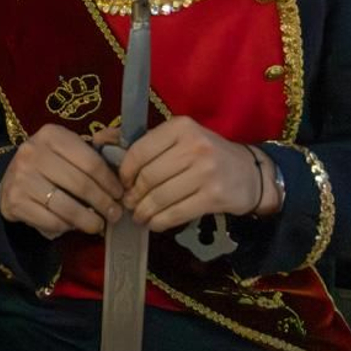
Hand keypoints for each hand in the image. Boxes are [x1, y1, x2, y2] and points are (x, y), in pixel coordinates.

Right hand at [0, 123, 123, 239]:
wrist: (9, 178)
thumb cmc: (48, 163)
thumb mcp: (67, 149)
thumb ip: (94, 152)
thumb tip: (123, 162)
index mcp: (51, 135)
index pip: (91, 161)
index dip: (110, 181)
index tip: (120, 194)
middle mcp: (33, 153)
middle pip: (80, 184)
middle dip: (104, 203)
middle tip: (115, 214)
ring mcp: (21, 178)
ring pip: (66, 207)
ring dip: (89, 220)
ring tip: (99, 225)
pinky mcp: (15, 201)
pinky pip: (51, 221)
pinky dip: (67, 226)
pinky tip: (74, 225)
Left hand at [116, 116, 264, 230]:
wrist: (252, 173)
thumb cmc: (207, 154)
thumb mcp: (179, 139)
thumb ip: (143, 141)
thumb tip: (99, 140)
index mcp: (180, 127)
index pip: (139, 151)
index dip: (125, 172)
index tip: (123, 183)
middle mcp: (194, 146)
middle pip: (148, 177)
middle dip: (133, 195)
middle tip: (128, 204)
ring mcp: (206, 171)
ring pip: (160, 197)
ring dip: (143, 211)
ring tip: (139, 215)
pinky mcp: (214, 196)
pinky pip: (176, 212)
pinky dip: (160, 221)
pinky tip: (154, 223)